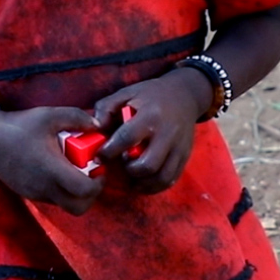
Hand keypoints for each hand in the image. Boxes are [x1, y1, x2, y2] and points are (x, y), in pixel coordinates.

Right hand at [0, 106, 104, 213]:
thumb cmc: (19, 125)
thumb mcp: (50, 115)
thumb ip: (77, 117)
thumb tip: (98, 125)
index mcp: (51, 169)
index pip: (84, 190)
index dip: (98, 182)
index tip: (98, 167)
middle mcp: (44, 187)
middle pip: (78, 208)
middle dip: (91, 194)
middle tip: (91, 174)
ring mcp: (35, 193)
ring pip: (65, 205)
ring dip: (76, 192)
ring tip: (73, 169)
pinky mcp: (28, 194)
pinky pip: (53, 199)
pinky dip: (62, 190)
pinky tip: (58, 169)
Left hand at [91, 69, 212, 193]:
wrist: (184, 95)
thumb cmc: (149, 95)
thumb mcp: (126, 93)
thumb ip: (106, 108)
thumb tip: (94, 128)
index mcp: (150, 115)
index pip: (128, 138)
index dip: (110, 152)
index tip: (99, 157)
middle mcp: (167, 133)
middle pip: (147, 165)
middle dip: (129, 171)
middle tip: (121, 165)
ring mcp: (179, 147)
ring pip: (161, 178)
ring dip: (142, 183)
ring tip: (131, 175)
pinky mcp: (185, 156)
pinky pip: (170, 179)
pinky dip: (155, 186)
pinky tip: (143, 180)